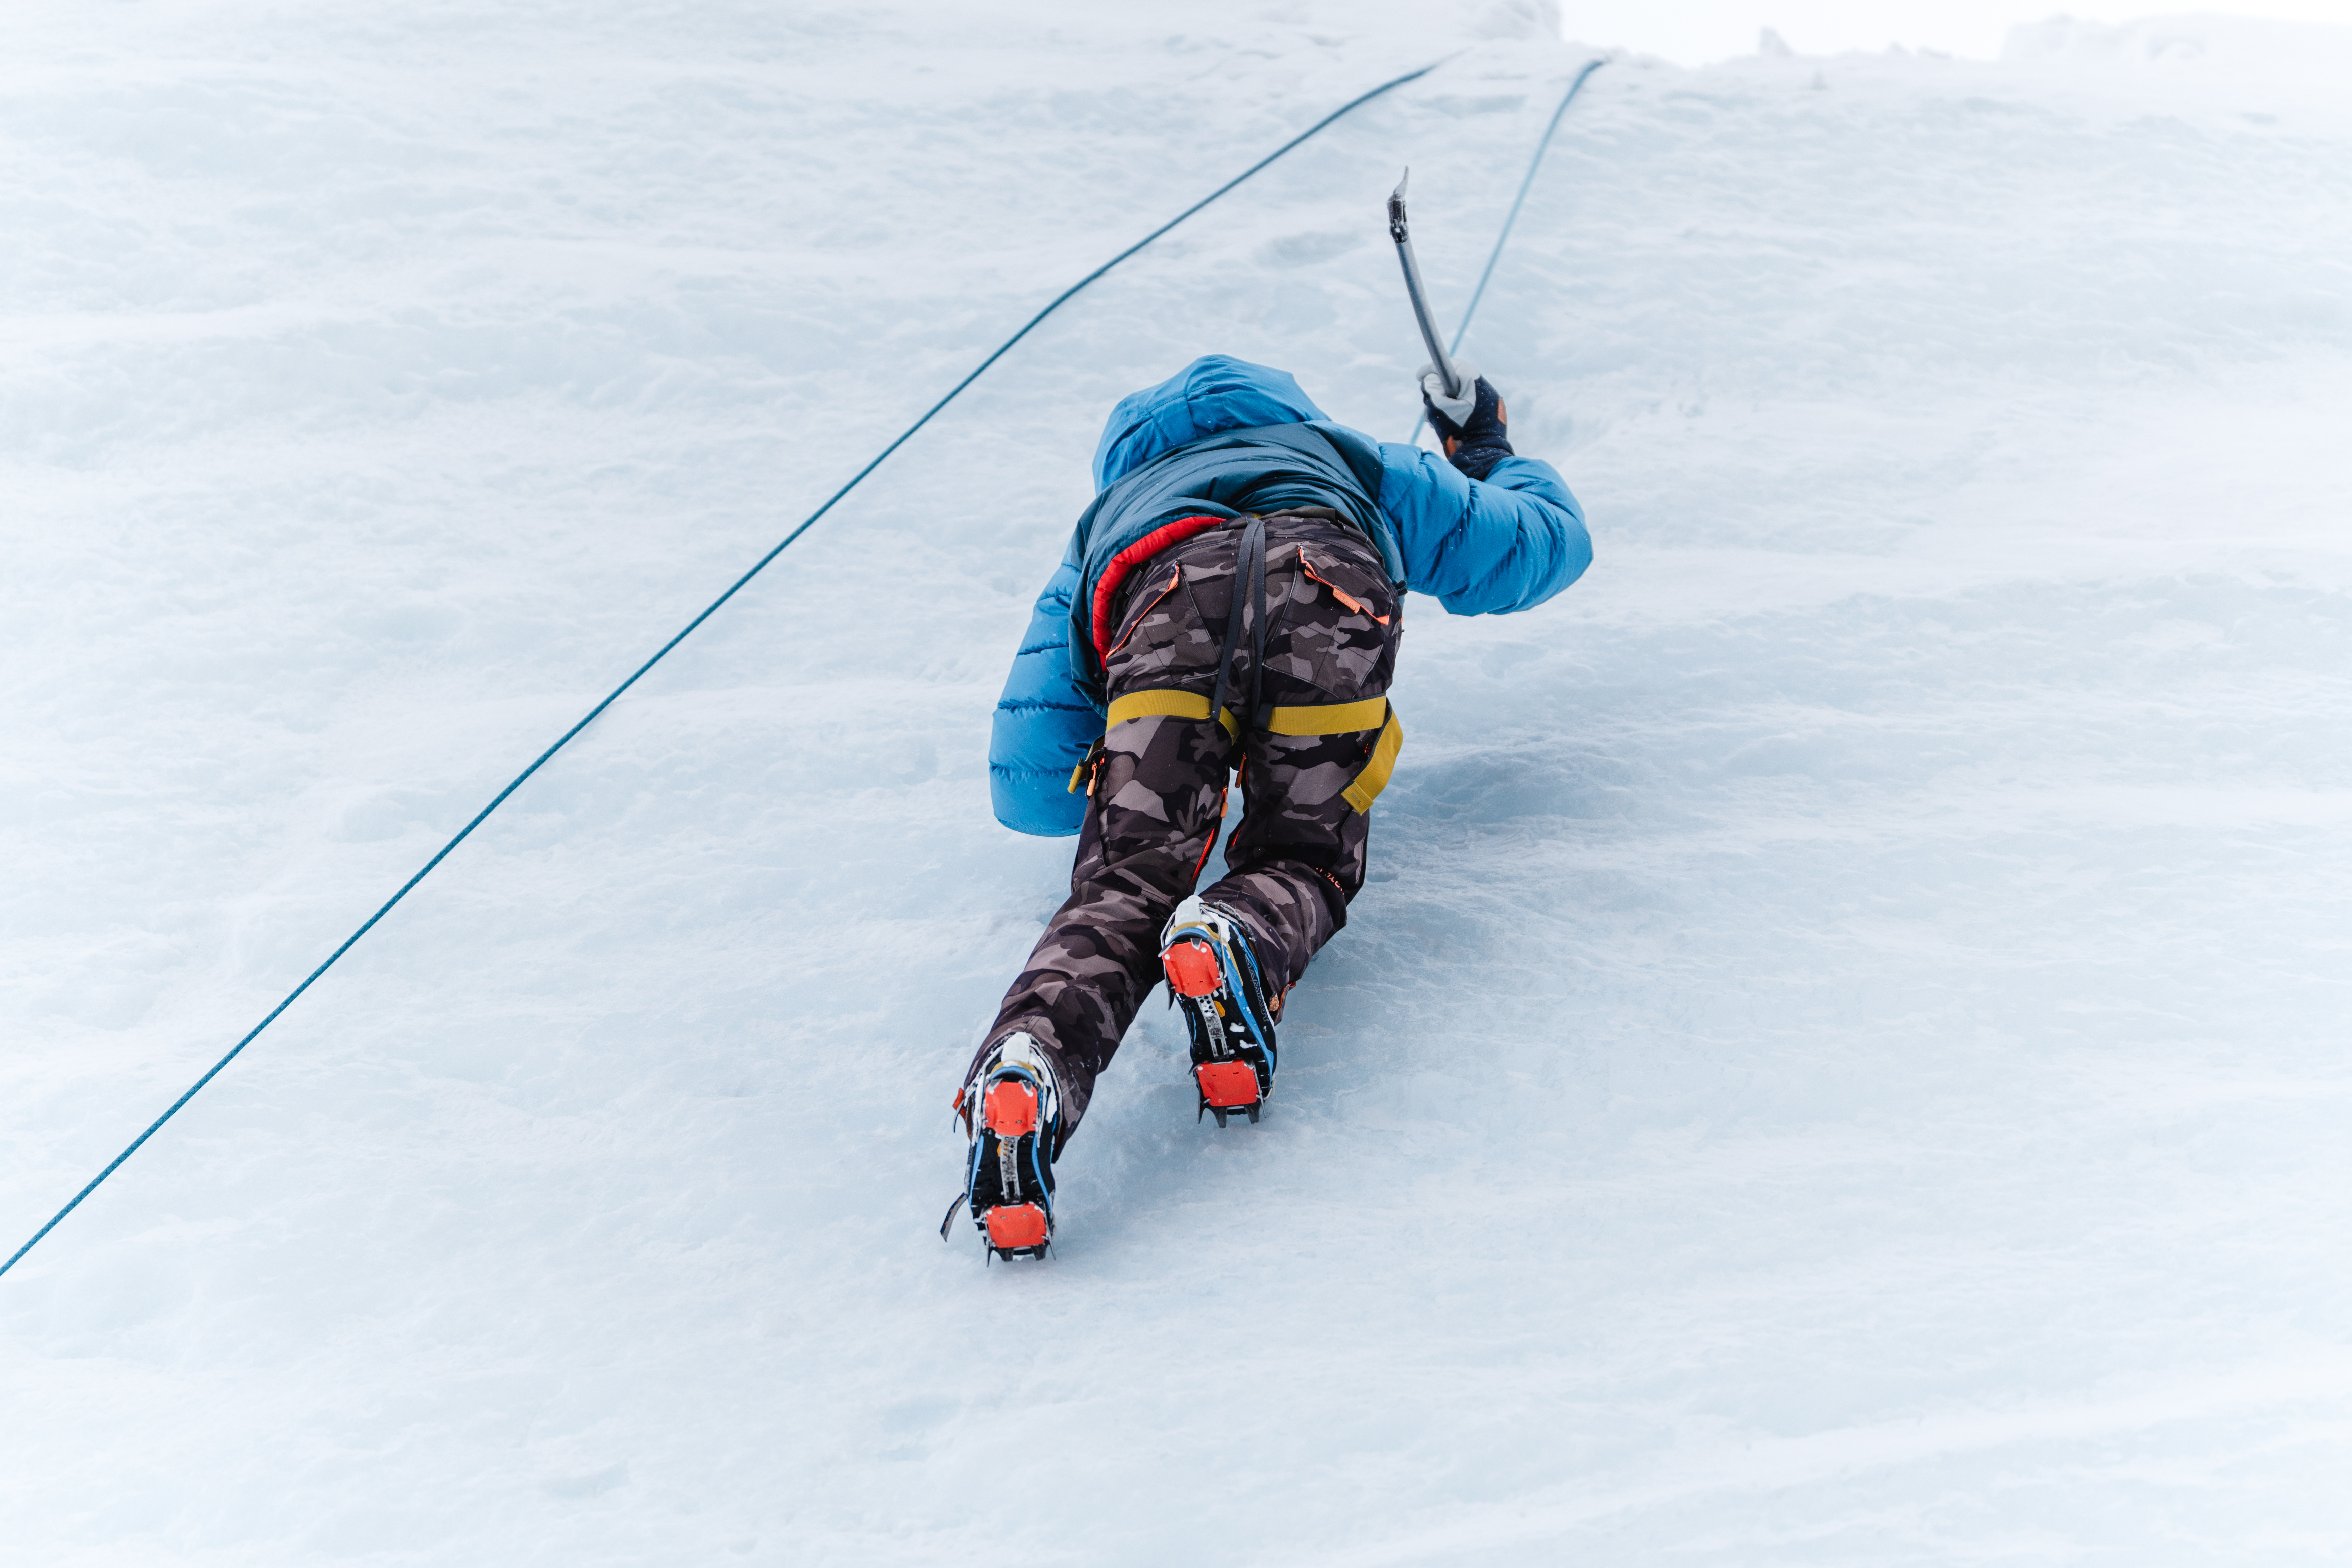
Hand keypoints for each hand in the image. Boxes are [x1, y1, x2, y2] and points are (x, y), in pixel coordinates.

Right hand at [1418, 365, 1513, 480]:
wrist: (1483, 457)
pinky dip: (1454, 411)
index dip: (1432, 370)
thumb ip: (1432, 390)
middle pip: (1454, 381)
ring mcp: (1488, 402)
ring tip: (1436, 421)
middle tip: (1428, 404)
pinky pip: (1467, 405)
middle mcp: (1485, 389)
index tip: (1420, 376)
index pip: (1452, 367)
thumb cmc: (1461, 433)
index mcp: (1476, 384)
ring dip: (1444, 404)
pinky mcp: (1488, 414)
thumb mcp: (1440, 409)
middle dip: (1437, 392)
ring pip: (1459, 395)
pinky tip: (1447, 425)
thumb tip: (1429, 380)